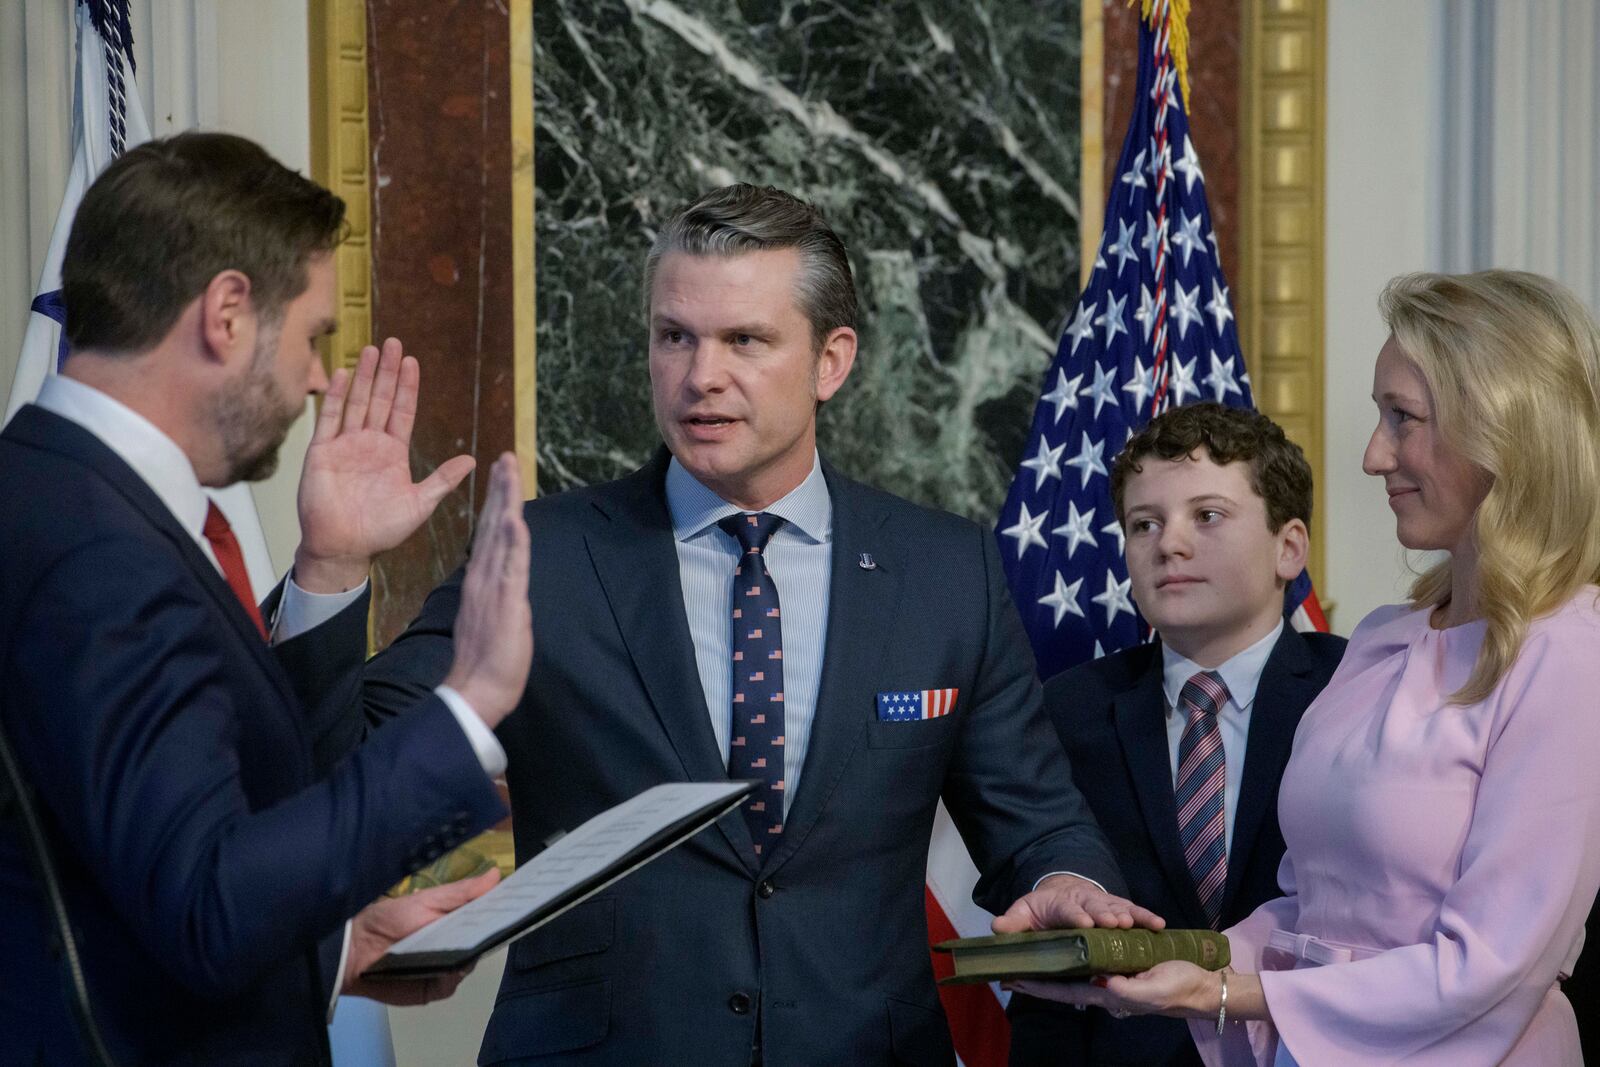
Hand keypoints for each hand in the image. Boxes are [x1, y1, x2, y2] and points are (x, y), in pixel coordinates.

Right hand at [294, 339, 476, 592]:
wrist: (345, 548)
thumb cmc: (381, 530)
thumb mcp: (420, 503)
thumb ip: (443, 480)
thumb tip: (472, 460)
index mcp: (393, 453)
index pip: (403, 411)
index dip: (408, 387)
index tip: (413, 362)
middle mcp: (370, 444)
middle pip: (381, 399)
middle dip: (388, 372)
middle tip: (394, 342)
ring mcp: (345, 445)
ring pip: (357, 402)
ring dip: (365, 377)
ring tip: (371, 349)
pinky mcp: (322, 452)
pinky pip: (329, 419)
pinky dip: (336, 397)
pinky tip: (344, 375)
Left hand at [343, 868, 499, 1004]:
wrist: (355, 949)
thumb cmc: (390, 918)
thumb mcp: (428, 899)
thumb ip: (462, 891)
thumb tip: (497, 874)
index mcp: (457, 920)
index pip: (487, 916)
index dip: (503, 910)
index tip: (522, 902)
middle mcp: (456, 944)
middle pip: (484, 942)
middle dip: (493, 934)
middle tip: (504, 924)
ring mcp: (446, 967)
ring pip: (469, 964)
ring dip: (469, 957)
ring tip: (468, 946)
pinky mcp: (433, 988)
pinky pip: (450, 984)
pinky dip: (449, 977)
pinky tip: (446, 967)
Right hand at [442, 453, 531, 727]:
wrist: (476, 692)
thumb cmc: (486, 663)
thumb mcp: (493, 620)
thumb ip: (496, 597)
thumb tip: (504, 585)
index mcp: (481, 582)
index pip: (489, 534)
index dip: (495, 503)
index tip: (500, 476)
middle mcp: (483, 577)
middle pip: (492, 524)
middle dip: (500, 490)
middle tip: (505, 458)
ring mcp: (493, 586)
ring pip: (501, 535)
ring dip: (506, 501)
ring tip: (508, 470)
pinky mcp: (506, 601)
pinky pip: (511, 565)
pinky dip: (513, 540)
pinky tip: (513, 517)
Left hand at [992, 874, 1165, 932]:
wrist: (1061, 892)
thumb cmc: (1042, 910)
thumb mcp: (1024, 913)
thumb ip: (1014, 923)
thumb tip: (997, 927)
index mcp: (1060, 905)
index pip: (1067, 910)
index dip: (1075, 916)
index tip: (1083, 923)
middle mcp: (1084, 902)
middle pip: (1096, 907)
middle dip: (1104, 914)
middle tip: (1114, 923)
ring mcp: (1103, 903)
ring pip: (1117, 908)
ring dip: (1127, 915)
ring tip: (1135, 924)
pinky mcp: (1117, 907)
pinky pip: (1134, 911)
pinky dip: (1146, 917)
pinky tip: (1159, 924)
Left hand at [1007, 960, 1222, 1020]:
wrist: (1203, 987)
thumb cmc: (1179, 989)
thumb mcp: (1154, 989)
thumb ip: (1128, 989)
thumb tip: (1103, 982)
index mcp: (1109, 995)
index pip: (1066, 992)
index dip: (1040, 988)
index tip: (1015, 980)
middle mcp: (1106, 988)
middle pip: (1066, 982)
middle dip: (1041, 976)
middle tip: (1013, 966)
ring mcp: (1115, 978)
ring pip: (1078, 969)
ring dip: (1057, 963)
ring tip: (1034, 952)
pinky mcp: (1126, 966)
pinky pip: (1097, 959)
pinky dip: (1080, 953)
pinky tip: (1070, 946)